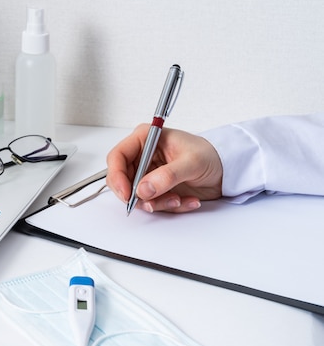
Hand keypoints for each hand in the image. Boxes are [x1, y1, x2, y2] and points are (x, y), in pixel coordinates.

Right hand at [106, 123, 223, 212]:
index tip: (127, 193)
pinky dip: (168, 206)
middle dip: (136, 195)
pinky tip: (186, 200)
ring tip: (178, 200)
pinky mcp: (156, 188)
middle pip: (121, 180)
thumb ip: (167, 176)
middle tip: (152, 203)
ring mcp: (148, 173)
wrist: (227, 170)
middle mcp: (143, 156)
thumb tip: (144, 189)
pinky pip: (151, 203)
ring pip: (136, 195)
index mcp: (146, 139)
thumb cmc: (211, 155)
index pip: (117, 157)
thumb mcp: (191, 162)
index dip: (117, 176)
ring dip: (157, 203)